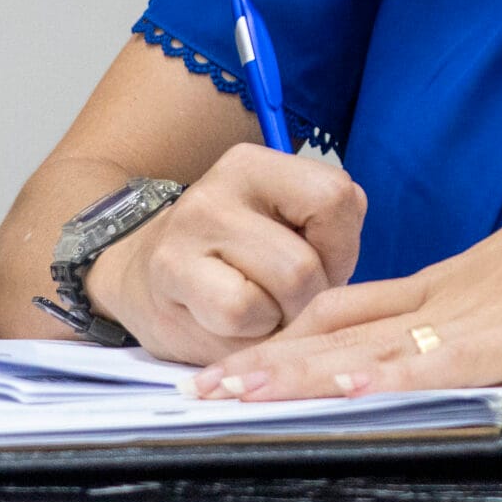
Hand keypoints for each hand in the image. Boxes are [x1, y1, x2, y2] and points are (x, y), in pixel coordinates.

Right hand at [87, 144, 365, 364]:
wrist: (139, 275)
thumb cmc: (233, 260)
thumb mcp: (284, 227)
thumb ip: (329, 233)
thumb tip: (362, 287)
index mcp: (258, 165)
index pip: (337, 197)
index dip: (342, 246)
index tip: (320, 262)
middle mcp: (221, 186)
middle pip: (307, 263)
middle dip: (310, 299)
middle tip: (284, 300)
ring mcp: (190, 228)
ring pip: (280, 291)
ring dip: (281, 320)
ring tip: (258, 312)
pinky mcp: (170, 274)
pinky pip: (240, 315)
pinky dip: (249, 336)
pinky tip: (228, 326)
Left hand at [193, 138, 501, 400]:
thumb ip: (499, 313)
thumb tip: (476, 344)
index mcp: (457, 283)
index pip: (351, 312)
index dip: (290, 340)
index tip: (240, 364)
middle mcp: (453, 295)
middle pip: (340, 330)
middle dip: (269, 364)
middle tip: (203, 391)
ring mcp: (482, 313)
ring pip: (372, 348)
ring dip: (300, 375)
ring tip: (239, 395)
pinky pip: (439, 362)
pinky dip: (387, 377)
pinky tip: (344, 388)